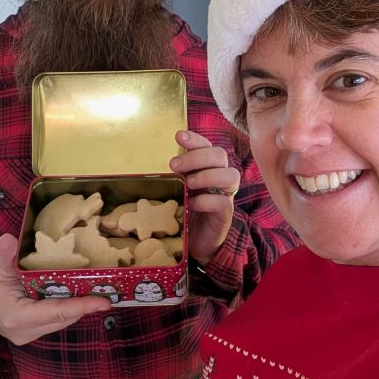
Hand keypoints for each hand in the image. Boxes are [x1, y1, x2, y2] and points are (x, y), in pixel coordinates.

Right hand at [0, 233, 110, 345]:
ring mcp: (30, 334)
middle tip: (109, 290)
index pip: (56, 312)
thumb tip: (8, 239)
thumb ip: (6, 256)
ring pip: (63, 320)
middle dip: (86, 305)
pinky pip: (58, 320)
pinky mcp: (34, 332)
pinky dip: (70, 308)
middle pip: (64, 318)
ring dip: (79, 307)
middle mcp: (26, 331)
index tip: (104, 302)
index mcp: (17, 317)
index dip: (81, 306)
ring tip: (100, 290)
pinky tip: (82, 294)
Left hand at [170, 130, 238, 263]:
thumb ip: (173, 176)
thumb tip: (148, 164)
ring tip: (188, 184)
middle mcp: (220, 178)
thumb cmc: (183, 211)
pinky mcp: (225, 215)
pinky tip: (191, 204)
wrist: (195, 242)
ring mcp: (225, 196)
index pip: (207, 146)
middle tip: (174, 165)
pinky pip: (222, 202)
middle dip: (196, 157)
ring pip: (230, 175)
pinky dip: (205, 200)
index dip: (195, 139)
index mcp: (207, 168)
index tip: (179, 136)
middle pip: (220, 155)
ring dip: (206, 176)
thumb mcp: (176, 189)